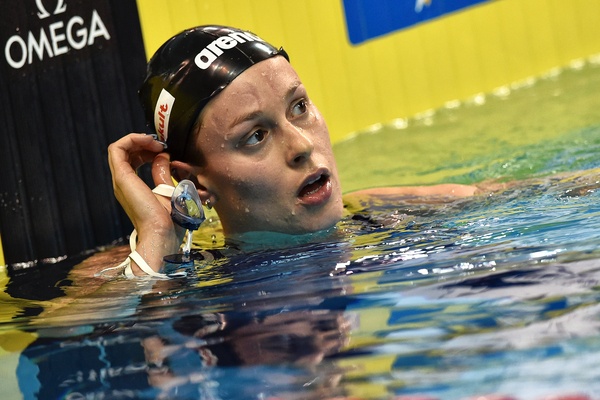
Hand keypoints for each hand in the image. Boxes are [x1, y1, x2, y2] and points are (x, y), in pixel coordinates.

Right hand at [108, 133, 182, 273]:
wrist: (162, 234)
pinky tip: (150, 142)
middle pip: (126, 152)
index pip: (132, 159)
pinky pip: (117, 149)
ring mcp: (121, 180)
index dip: (147, 149)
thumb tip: (164, 155)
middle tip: (162, 145)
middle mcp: (123, 183)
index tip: (165, 150)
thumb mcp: (170, 190)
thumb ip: (163, 172)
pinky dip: (132, 139)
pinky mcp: (122, 178)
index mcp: (133, 187)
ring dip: (138, 139)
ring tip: (157, 143)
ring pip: (119, 148)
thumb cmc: (170, 220)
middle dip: (143, 143)